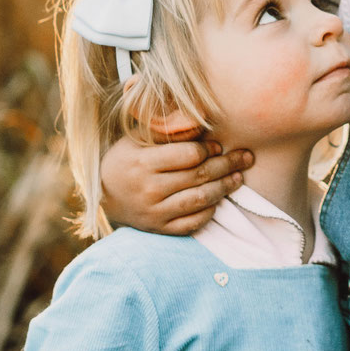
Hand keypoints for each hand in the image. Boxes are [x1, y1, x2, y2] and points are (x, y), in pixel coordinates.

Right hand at [99, 110, 250, 234]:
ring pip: (199, 200)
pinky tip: (218, 200)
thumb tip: (201, 121)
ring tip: (238, 178)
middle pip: (199, 177)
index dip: (209, 149)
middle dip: (228, 165)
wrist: (103, 196)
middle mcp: (148, 189)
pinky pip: (192, 223)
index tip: (218, 146)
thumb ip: (167, 132)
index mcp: (143, 162)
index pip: (188, 155)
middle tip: (246, 158)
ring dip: (224, 188)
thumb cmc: (126, 159)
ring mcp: (154, 212)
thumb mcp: (137, 139)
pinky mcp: (159, 229)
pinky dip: (209, 212)